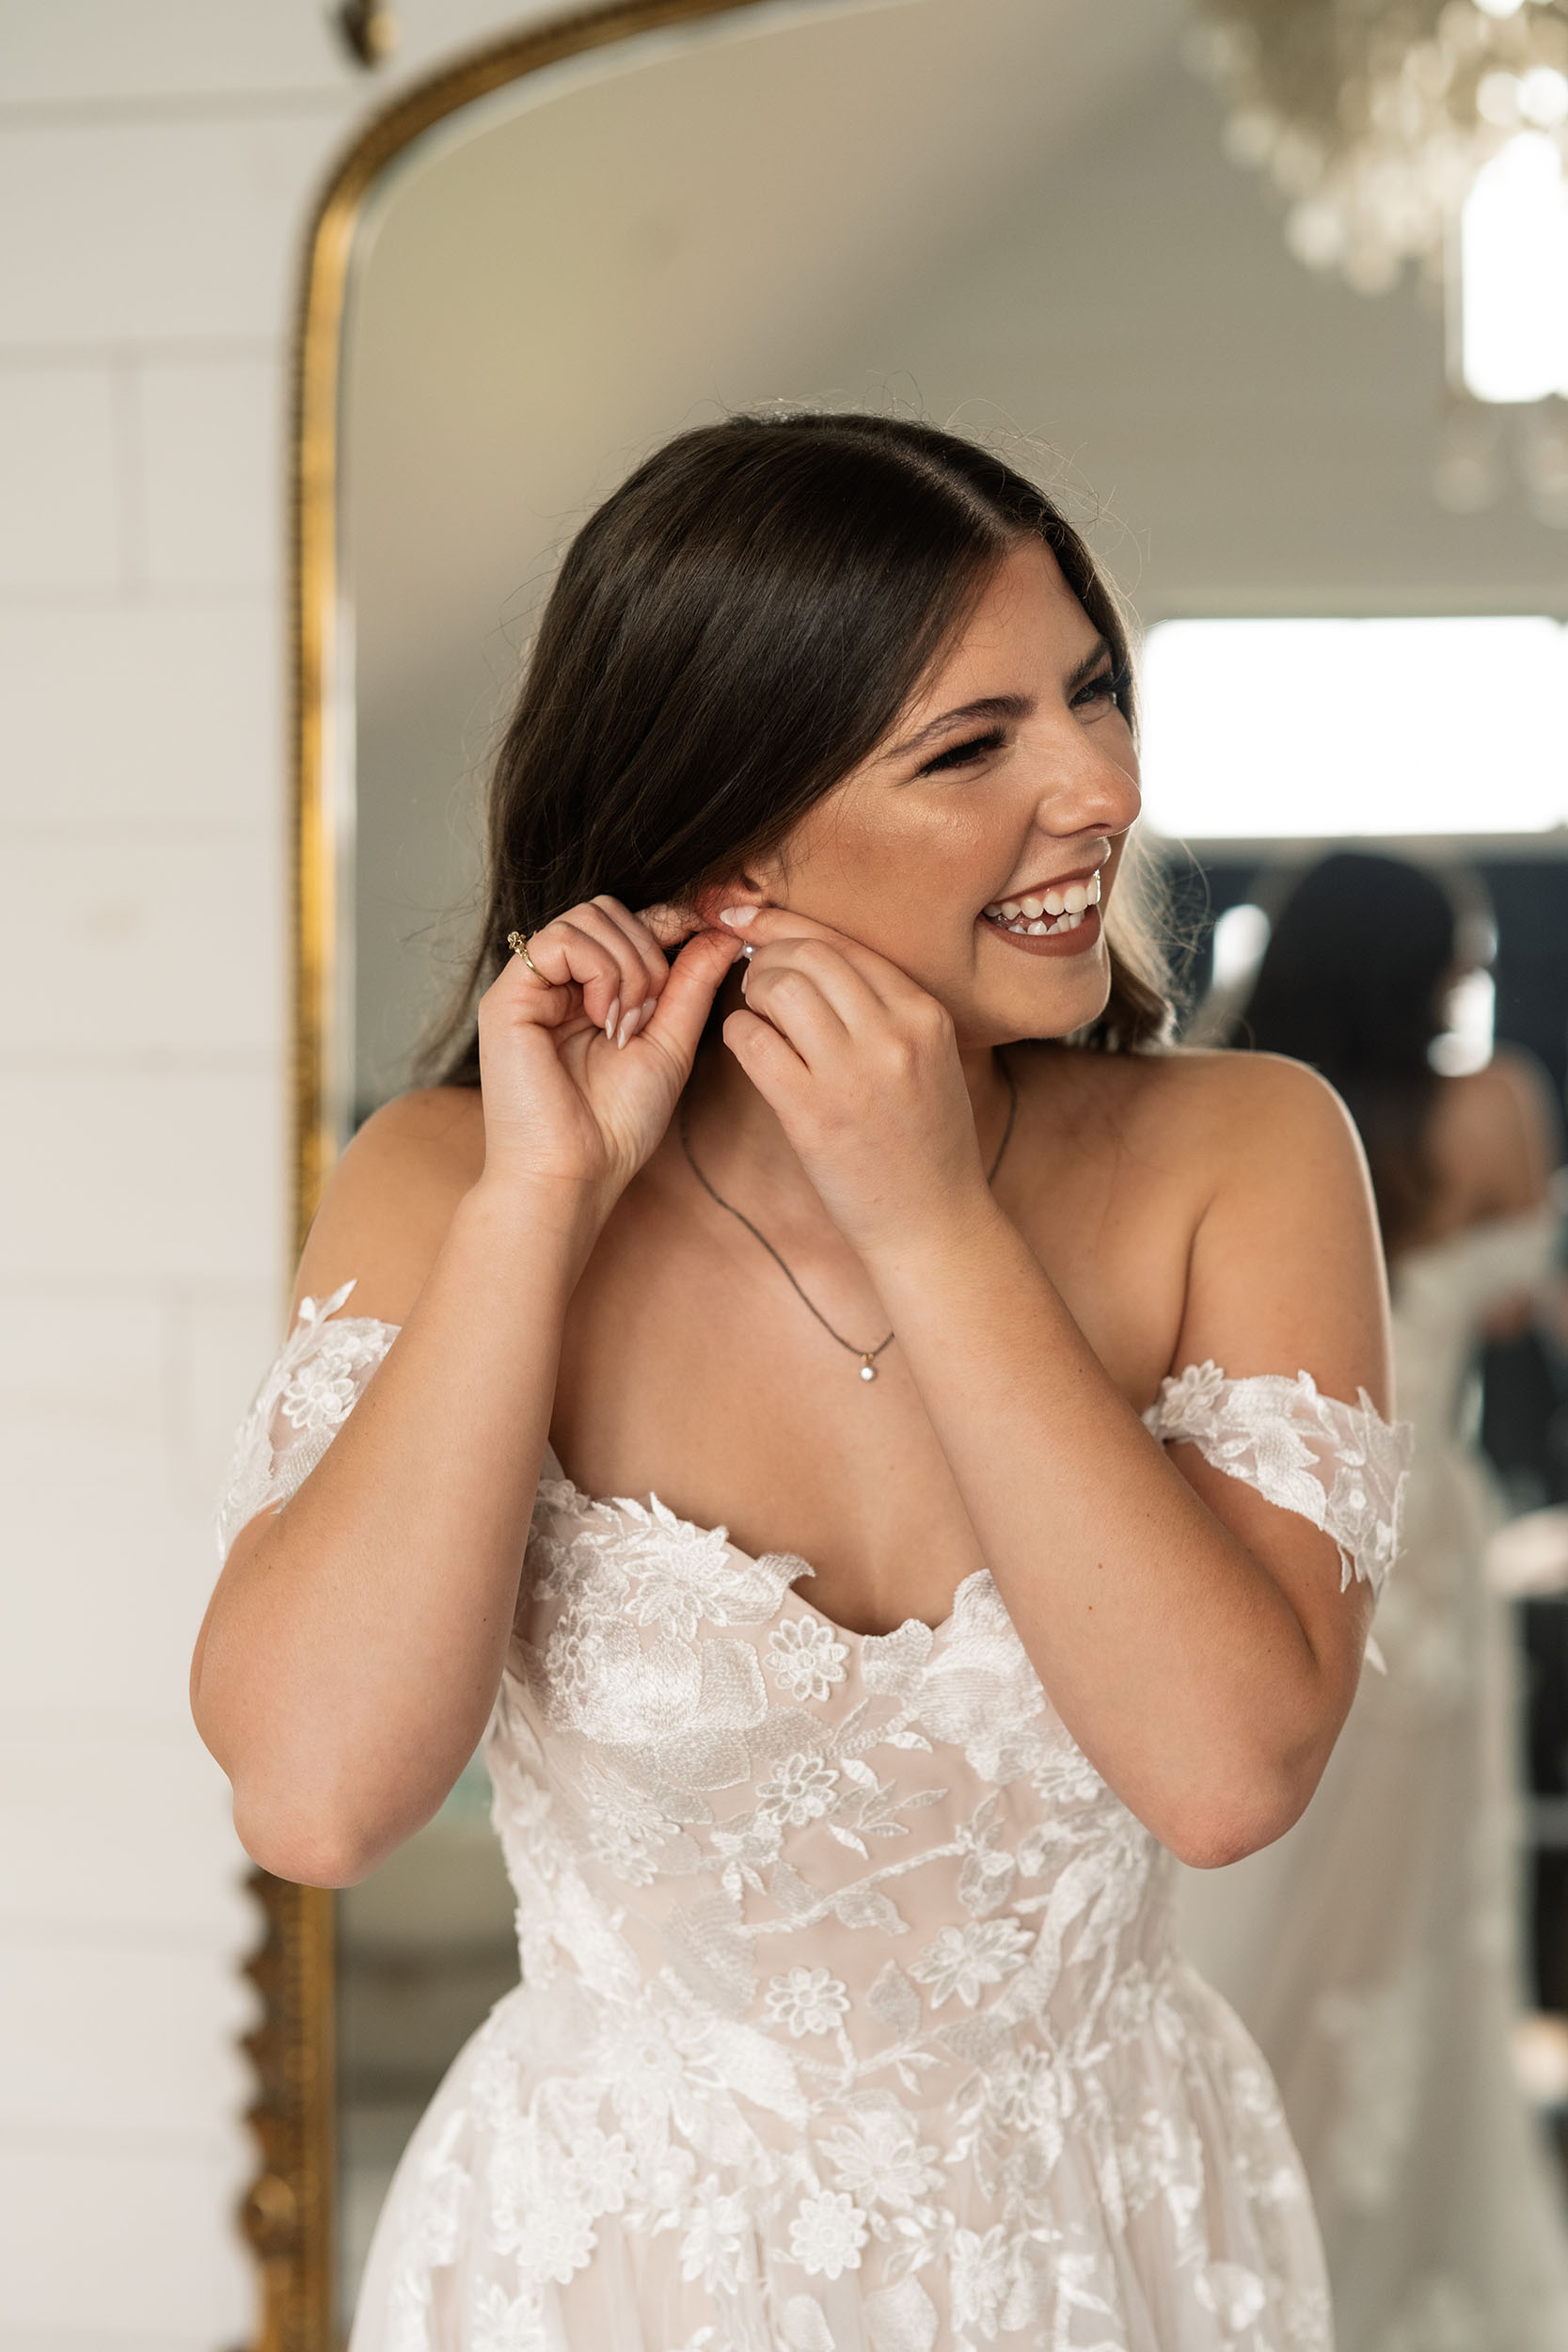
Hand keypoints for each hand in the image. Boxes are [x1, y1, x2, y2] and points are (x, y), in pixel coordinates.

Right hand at [475, 898, 740, 1205]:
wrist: (572, 1175)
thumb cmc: (616, 1125)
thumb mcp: (670, 1044)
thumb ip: (692, 985)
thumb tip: (724, 934)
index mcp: (590, 992)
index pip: (631, 924)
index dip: (671, 924)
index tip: (713, 938)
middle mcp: (557, 983)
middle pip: (610, 910)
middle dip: (650, 952)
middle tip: (651, 1015)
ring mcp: (531, 986)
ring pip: (590, 916)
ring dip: (628, 966)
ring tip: (624, 1026)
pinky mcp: (508, 995)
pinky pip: (561, 938)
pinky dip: (600, 971)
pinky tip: (603, 1020)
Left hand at [719, 906, 994, 1256]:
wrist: (934, 1224)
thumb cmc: (925, 1143)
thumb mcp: (929, 1060)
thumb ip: (886, 1010)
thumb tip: (813, 961)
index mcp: (924, 1013)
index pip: (844, 943)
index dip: (785, 923)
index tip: (748, 917)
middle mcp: (894, 1034)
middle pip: (809, 954)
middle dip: (766, 955)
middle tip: (751, 977)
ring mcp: (854, 1073)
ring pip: (780, 988)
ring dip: (752, 991)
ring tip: (754, 1011)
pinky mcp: (813, 1114)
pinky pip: (755, 1042)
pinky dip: (739, 1032)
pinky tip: (746, 1043)